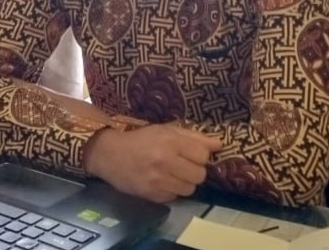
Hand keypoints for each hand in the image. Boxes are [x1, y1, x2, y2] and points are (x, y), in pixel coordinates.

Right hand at [82, 124, 221, 202]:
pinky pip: (175, 197)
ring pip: (190, 189)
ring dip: (185, 182)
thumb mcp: (165, 130)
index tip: (191, 153)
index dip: (200, 155)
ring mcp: (158, 181)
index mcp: (170, 141)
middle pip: (200, 174)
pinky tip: (162, 181)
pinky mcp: (152, 195)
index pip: (203, 155)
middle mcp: (165, 161)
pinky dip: (172, 190)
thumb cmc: (140, 139)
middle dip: (195, 170)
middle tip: (183, 165)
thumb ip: (194, 137)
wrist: (109, 154)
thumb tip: (219, 143)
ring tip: (172, 173)